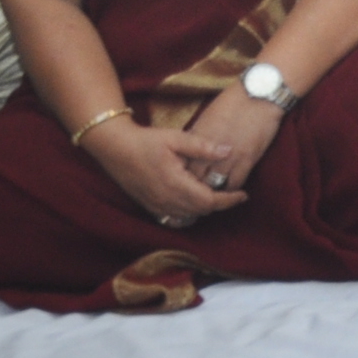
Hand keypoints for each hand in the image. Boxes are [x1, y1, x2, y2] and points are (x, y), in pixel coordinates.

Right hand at [82, 118, 247, 225]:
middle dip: (220, 204)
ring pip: (188, 217)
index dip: (229, 200)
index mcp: (175, 184)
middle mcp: (166, 199)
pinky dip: (188, 214)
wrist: (113, 148)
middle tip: (233, 193)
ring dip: (204, 210)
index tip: (243, 195)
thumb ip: (203, 146)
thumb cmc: (145, 141)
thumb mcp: (176, 138)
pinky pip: (173, 218)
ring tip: (216, 196)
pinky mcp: (149, 206)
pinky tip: (194, 203)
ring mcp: (156, 205)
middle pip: (201, 211)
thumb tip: (228, 150)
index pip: (209, 201)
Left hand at [185, 85, 285, 191]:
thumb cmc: (234, 101)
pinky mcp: (247, 160)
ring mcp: (228, 157)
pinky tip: (232, 187)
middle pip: (195, 179)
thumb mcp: (207, 116)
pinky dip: (232, 188)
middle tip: (198, 190)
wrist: (259, 94)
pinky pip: (235, 183)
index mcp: (196, 138)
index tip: (185, 178)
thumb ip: (198, 135)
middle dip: (195, 186)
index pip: (182, 165)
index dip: (183, 174)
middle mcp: (208, 151)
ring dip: (213, 189)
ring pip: (214, 184)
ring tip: (214, 192)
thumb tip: (191, 148)